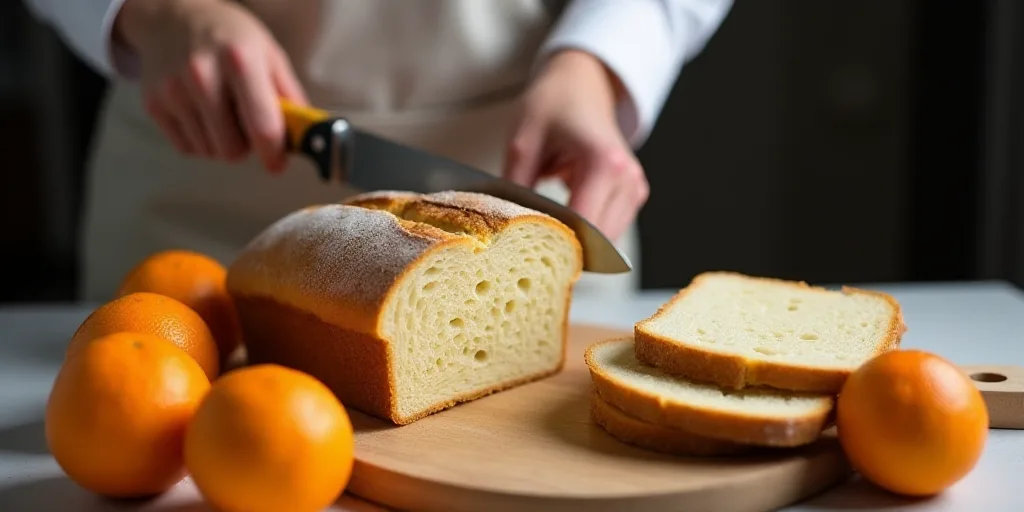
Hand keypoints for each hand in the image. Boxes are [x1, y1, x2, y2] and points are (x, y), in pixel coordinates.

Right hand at [114, 0, 306, 171]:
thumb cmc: (230, 36)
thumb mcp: (269, 54)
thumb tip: (303, 137)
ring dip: (221, 142)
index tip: (277, 163)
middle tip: (247, 126)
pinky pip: (186, 148)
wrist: (173, 16)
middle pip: (232, 150)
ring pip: (209, 152)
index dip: (274, 154)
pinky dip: (199, 140)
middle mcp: (202, 76)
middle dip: (246, 146)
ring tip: (222, 114)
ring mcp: (173, 91)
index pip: (262, 126)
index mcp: (240, 60)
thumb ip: (290, 96)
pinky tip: (202, 114)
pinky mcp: (153, 104)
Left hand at [504, 50, 648, 241]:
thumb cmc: (554, 104)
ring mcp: (634, 189)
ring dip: (577, 243)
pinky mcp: (633, 195)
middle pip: (597, 242)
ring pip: (605, 243)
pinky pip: (609, 231)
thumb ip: (515, 189)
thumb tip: (504, 230)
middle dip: (564, 249)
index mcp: (604, 164)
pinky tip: (563, 222)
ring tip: (546, 230)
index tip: (524, 252)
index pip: (583, 228)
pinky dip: (587, 234)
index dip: (554, 246)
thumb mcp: (523, 143)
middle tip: (529, 246)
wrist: (582, 83)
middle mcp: (628, 180)